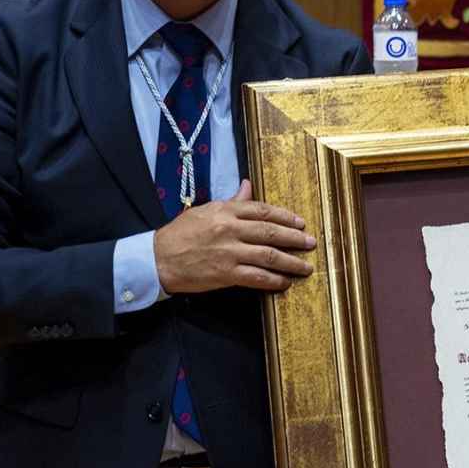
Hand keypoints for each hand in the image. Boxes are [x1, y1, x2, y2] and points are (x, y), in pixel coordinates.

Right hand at [154, 179, 316, 293]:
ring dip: (291, 262)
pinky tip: (285, 282)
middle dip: (295, 239)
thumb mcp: (206, 210)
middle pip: (271, 232)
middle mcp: (230, 229)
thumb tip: (248, 185)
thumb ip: (232, 201)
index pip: (263, 211)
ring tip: (305, 267)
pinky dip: (274, 280)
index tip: (300, 222)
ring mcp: (229, 252)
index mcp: (226, 211)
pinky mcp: (226, 274)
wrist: (158, 259)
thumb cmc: (181, 233)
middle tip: (311, 243)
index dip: (286, 217)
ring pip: (269, 256)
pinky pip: (257, 277)